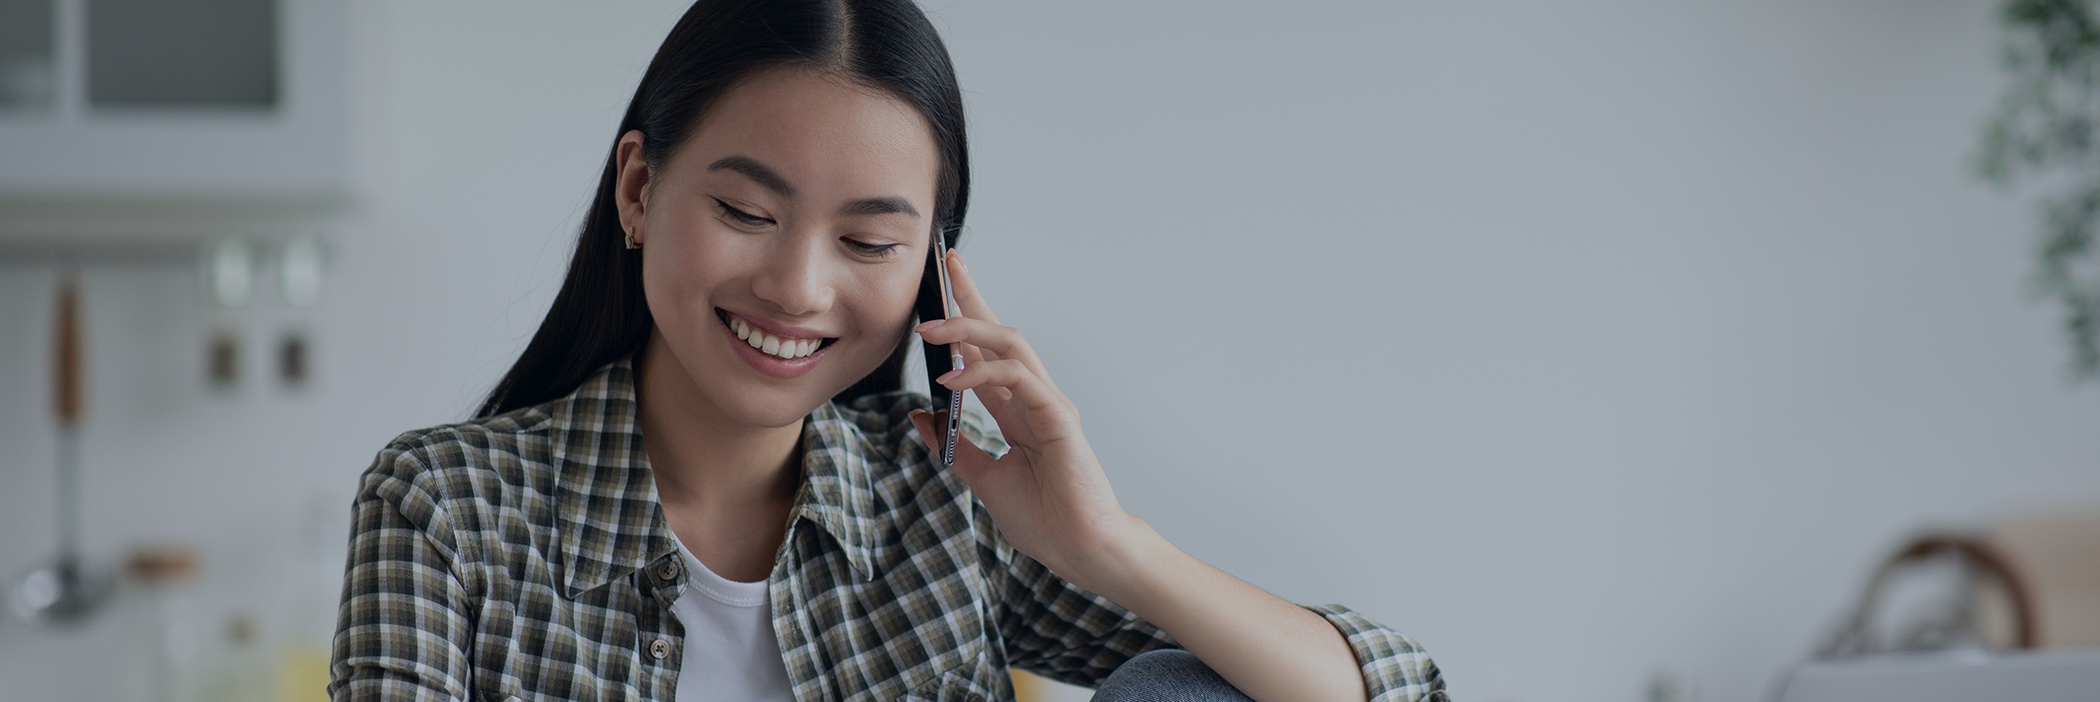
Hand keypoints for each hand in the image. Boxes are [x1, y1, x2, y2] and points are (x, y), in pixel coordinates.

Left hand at [906, 250, 1137, 586]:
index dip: (966, 317)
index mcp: (1017, 411)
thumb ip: (955, 447)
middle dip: (973, 297)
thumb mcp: (984, 479)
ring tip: (932, 330)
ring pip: (1012, 345)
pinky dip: (985, 372)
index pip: (986, 352)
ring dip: (971, 330)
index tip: (942, 287)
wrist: (1080, 550)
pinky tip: (953, 380)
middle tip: (946, 267)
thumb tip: (922, 416)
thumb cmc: (1045, 519)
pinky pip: (1020, 379)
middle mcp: (1034, 399)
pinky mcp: (1059, 418)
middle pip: (1001, 333)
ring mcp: (1050, 404)